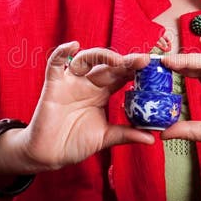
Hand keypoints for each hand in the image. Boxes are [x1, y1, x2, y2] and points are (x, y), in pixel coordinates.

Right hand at [0, 42, 154, 175]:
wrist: (49, 154)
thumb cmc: (75, 143)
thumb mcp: (105, 138)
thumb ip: (126, 134)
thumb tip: (151, 138)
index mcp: (102, 93)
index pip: (121, 75)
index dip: (135, 70)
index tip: (151, 68)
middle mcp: (88, 83)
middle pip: (108, 65)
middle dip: (125, 62)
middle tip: (142, 60)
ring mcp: (70, 82)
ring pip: (86, 59)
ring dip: (101, 56)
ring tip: (118, 61)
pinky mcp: (53, 84)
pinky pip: (55, 64)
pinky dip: (62, 52)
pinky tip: (73, 45)